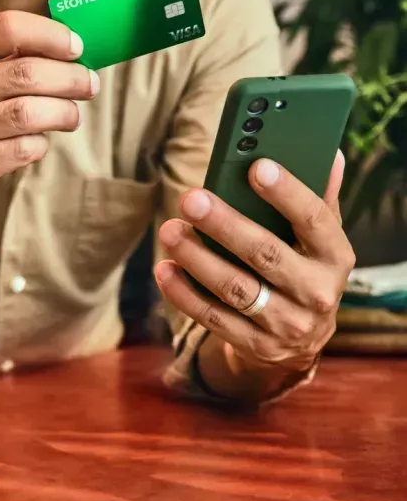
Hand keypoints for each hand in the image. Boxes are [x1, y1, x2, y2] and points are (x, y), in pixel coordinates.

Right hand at [0, 10, 97, 232]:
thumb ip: (9, 60)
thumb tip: (74, 49)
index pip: (7, 28)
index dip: (51, 35)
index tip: (77, 48)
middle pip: (26, 73)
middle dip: (70, 78)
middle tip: (89, 84)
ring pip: (30, 113)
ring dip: (64, 112)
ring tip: (71, 115)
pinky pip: (24, 149)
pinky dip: (41, 144)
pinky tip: (38, 141)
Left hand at [154, 151, 355, 379]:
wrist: (303, 340)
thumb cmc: (304, 266)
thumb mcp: (319, 238)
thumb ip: (320, 197)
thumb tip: (329, 153)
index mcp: (336, 257)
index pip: (315, 220)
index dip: (287, 193)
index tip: (256, 167)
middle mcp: (317, 294)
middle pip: (266, 254)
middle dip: (225, 225)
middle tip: (191, 199)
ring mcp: (287, 325)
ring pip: (235, 289)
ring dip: (197, 258)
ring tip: (170, 230)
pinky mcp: (256, 346)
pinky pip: (214, 318)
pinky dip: (185, 293)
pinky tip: (165, 268)